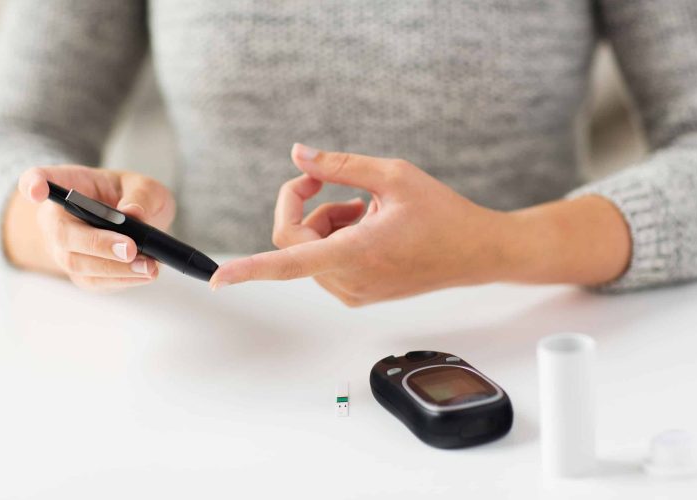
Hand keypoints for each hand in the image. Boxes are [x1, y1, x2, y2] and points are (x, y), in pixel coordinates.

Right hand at [8, 165, 175, 291]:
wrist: (133, 224)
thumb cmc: (131, 197)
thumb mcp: (144, 186)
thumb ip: (141, 195)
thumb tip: (132, 213)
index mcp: (67, 184)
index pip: (37, 179)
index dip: (32, 184)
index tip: (36, 190)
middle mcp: (56, 217)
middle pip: (62, 233)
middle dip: (97, 243)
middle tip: (130, 248)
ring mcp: (63, 248)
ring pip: (77, 263)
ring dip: (114, 268)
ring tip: (148, 266)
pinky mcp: (80, 272)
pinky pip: (94, 281)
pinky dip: (121, 280)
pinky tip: (144, 274)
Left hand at [210, 144, 515, 305]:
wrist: (477, 251)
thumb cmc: (442, 212)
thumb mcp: (393, 175)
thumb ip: (339, 166)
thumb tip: (297, 155)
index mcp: (357, 253)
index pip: (289, 261)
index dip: (250, 270)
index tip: (219, 281)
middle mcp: (350, 281)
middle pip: (295, 242)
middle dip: (306, 207)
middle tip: (334, 183)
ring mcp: (354, 292)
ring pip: (308, 252)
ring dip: (325, 223)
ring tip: (366, 208)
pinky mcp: (360, 294)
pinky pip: (324, 263)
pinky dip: (335, 239)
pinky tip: (368, 226)